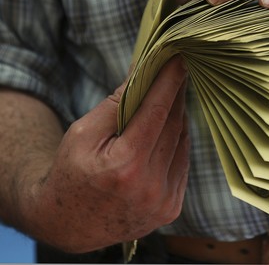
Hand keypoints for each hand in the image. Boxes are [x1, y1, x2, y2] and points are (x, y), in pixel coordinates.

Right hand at [26, 56, 189, 252]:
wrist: (70, 225)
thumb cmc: (72, 172)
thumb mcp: (82, 133)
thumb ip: (115, 104)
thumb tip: (141, 71)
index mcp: (126, 166)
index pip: (157, 112)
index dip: (170, 82)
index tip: (180, 59)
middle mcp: (151, 186)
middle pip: (173, 125)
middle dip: (175, 95)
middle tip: (176, 70)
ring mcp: (164, 200)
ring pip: (182, 143)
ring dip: (178, 117)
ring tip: (170, 97)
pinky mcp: (172, 208)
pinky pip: (182, 162)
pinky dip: (178, 141)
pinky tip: (169, 127)